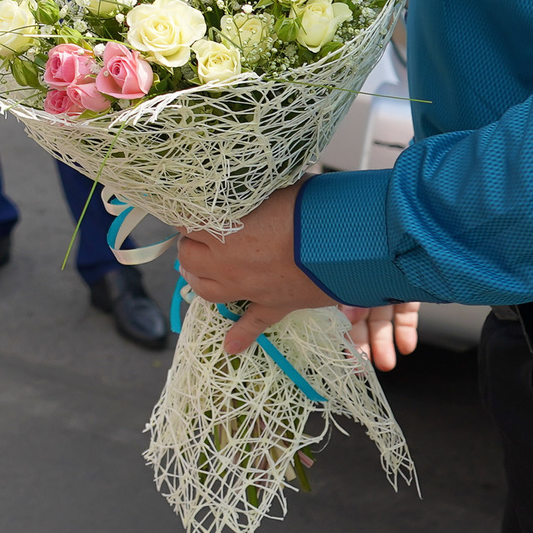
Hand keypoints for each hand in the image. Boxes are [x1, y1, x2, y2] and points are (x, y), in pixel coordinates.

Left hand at [179, 185, 422, 371]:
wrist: (346, 243)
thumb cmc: (310, 206)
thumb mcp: (274, 188)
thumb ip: (253, 191)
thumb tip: (247, 186)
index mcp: (222, 232)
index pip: (186, 223)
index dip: (188, 214)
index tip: (193, 207)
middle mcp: (227, 264)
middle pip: (189, 258)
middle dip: (191, 244)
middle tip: (199, 234)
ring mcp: (249, 289)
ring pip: (207, 292)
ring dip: (199, 279)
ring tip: (199, 270)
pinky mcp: (273, 306)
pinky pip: (251, 325)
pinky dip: (239, 336)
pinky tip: (229, 346)